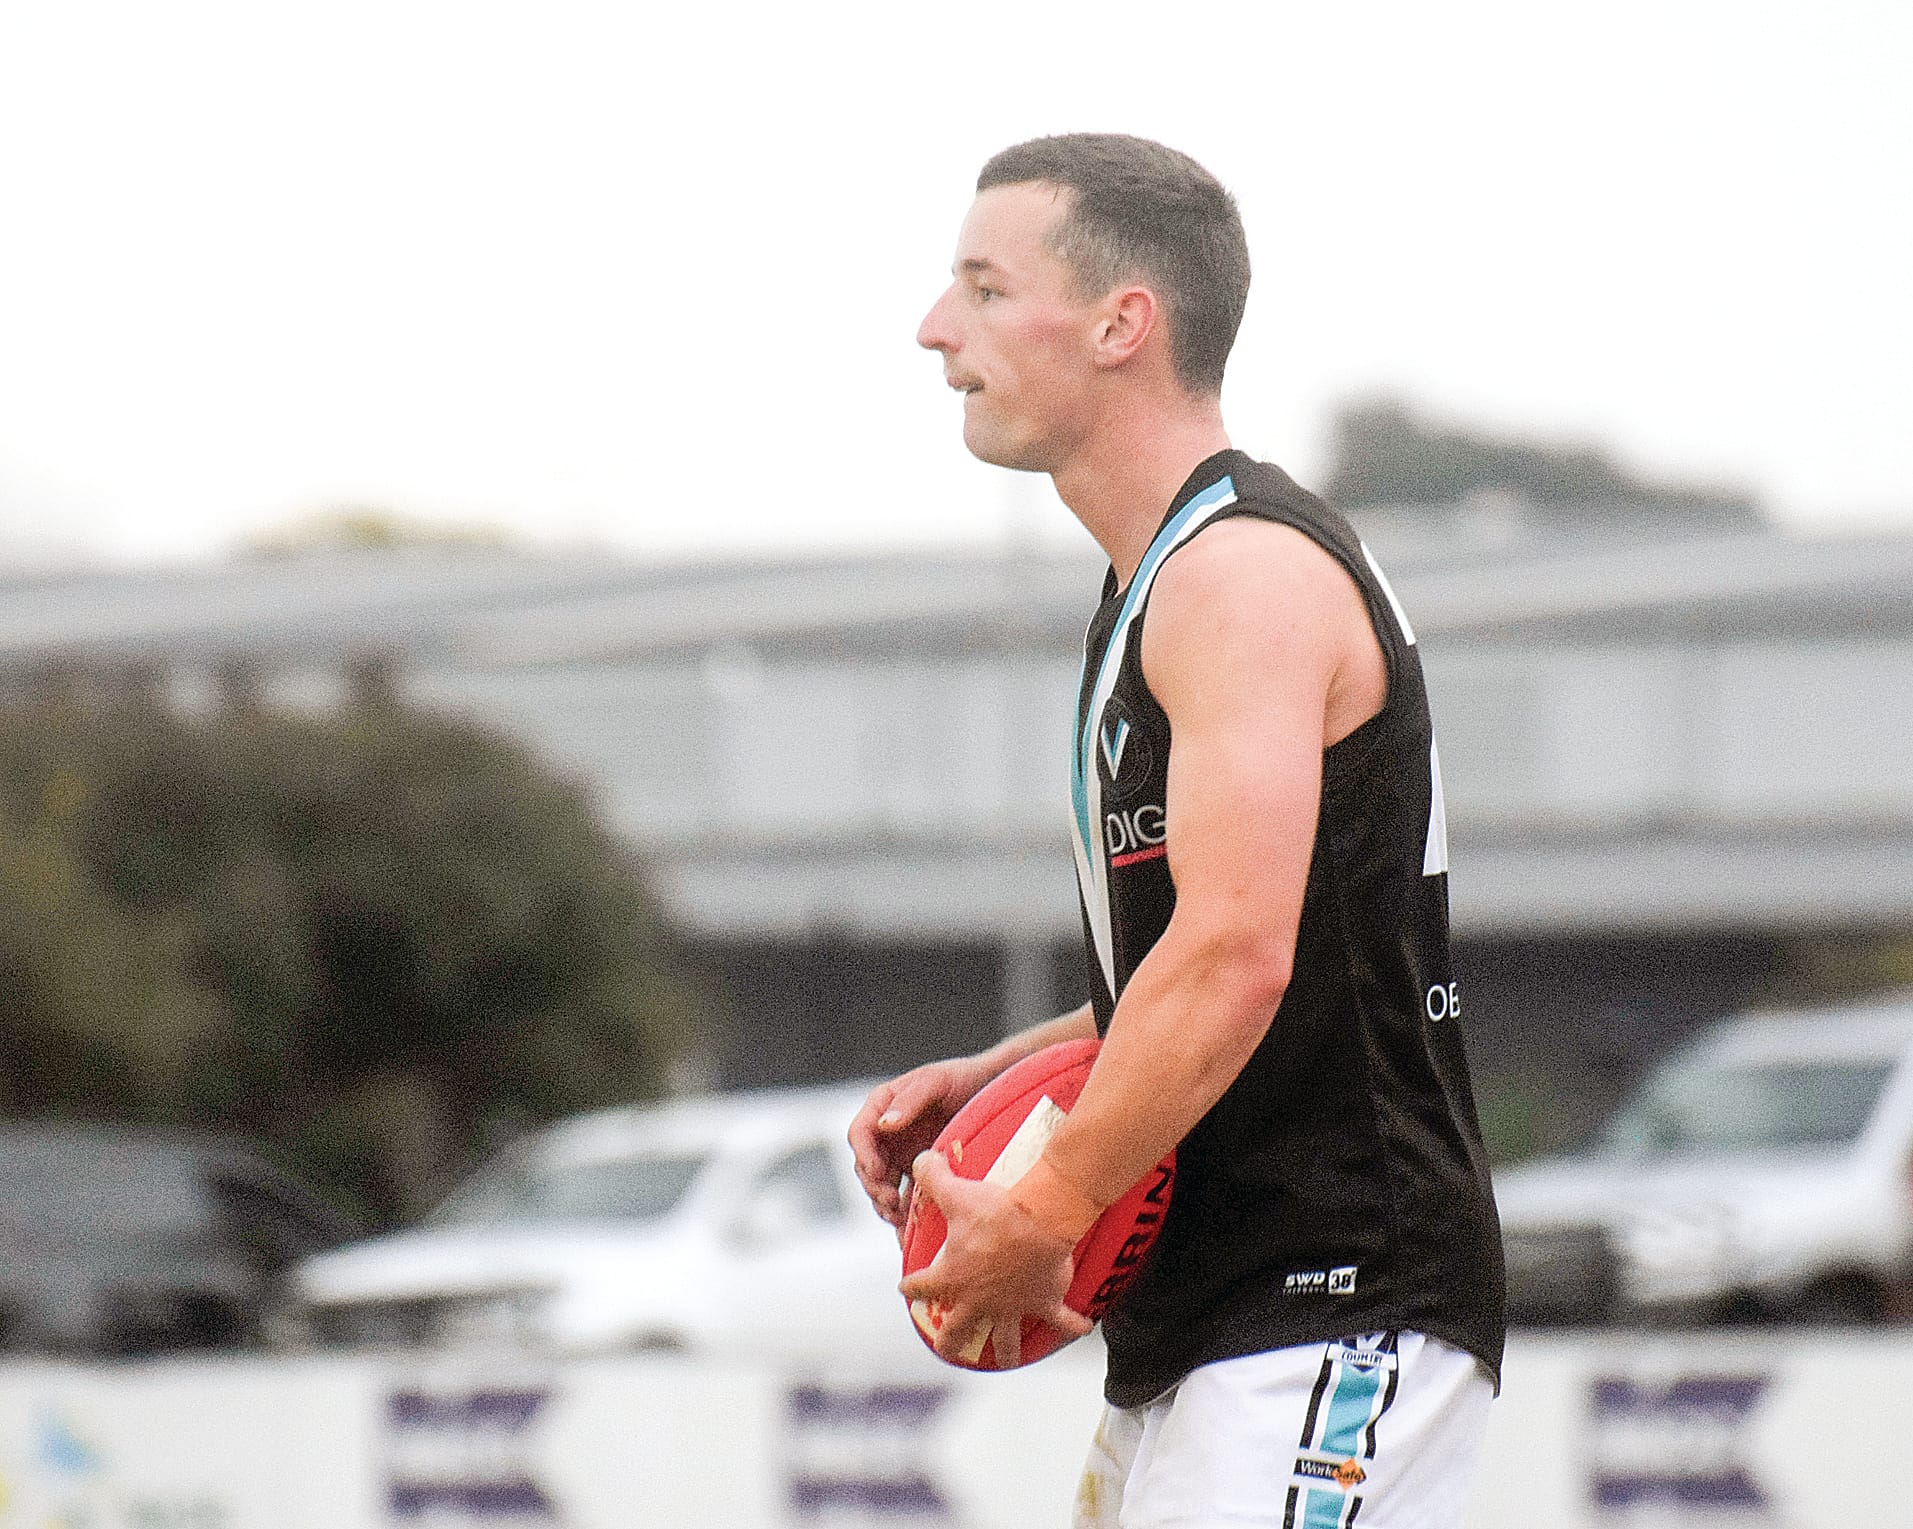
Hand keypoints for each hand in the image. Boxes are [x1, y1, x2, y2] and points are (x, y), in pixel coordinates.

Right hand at [848, 1056, 989, 1233]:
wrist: (993, 1090)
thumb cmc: (963, 1078)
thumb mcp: (935, 1082)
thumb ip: (909, 1101)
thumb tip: (884, 1125)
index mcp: (882, 1107)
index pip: (860, 1134)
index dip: (864, 1156)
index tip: (878, 1174)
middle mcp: (887, 1133)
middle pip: (867, 1166)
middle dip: (874, 1187)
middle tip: (891, 1204)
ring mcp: (903, 1155)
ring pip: (882, 1186)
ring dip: (885, 1205)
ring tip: (900, 1220)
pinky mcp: (921, 1173)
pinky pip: (905, 1197)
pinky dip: (905, 1214)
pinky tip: (912, 1228)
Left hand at [896, 1149, 1089, 1368]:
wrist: (1038, 1220)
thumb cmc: (995, 1210)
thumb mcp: (955, 1192)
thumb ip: (932, 1177)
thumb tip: (920, 1160)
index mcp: (953, 1277)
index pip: (923, 1286)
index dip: (911, 1287)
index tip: (905, 1288)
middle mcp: (979, 1299)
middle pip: (958, 1330)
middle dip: (950, 1340)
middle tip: (946, 1347)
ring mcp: (1012, 1305)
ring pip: (1005, 1338)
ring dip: (1007, 1349)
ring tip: (1007, 1358)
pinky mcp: (1043, 1302)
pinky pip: (1060, 1318)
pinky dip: (1072, 1324)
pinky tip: (1081, 1328)